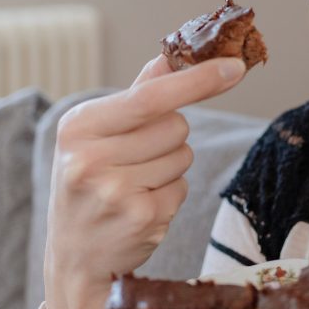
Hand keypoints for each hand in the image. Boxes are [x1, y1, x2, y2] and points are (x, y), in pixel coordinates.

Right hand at [42, 52, 247, 308]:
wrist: (73, 257)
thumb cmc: (89, 182)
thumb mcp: (97, 134)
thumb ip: (139, 92)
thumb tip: (175, 52)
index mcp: (78, 126)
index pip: (151, 96)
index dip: (198, 80)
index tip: (235, 66)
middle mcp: (90, 158)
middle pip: (176, 126)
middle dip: (170, 138)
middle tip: (136, 160)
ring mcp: (115, 192)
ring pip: (183, 156)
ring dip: (170, 168)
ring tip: (134, 185)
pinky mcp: (141, 219)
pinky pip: (182, 188)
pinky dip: (170, 195)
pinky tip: (140, 207)